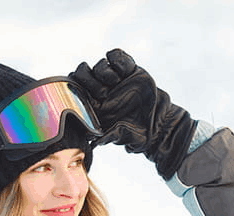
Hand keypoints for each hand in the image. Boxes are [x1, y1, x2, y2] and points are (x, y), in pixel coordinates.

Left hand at [71, 48, 197, 179]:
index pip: (74, 87)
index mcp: (93, 105)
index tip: (90, 94)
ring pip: (98, 63)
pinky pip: (115, 55)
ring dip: (105, 71)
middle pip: (81, 72)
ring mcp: (113, 78)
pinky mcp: (127, 69)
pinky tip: (128, 71)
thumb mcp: (124, 137)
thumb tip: (95, 144)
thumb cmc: (137, 133)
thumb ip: (110, 136)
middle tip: (104, 91)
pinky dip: (119, 60)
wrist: (160, 121)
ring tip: (118, 81)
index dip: (77, 86)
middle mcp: (100, 90)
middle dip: (89, 78)